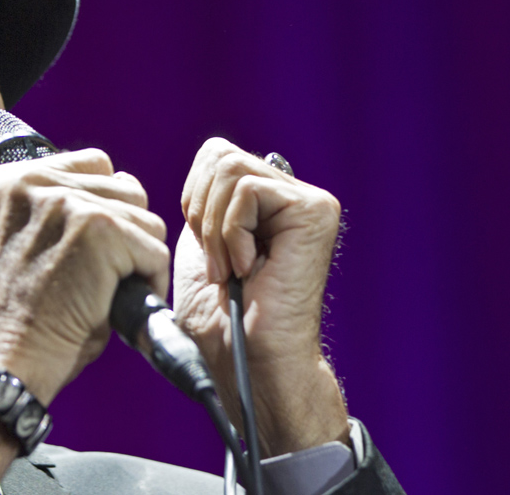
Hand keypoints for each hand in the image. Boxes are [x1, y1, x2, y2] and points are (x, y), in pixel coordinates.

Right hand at [0, 148, 169, 404]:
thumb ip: (62, 204)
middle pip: (126, 187)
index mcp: (10, 179)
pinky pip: (155, 251)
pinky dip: (149, 283)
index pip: (93, 163)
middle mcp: (34, 180)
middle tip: (94, 276)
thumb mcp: (29, 237)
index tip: (82, 249)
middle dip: (125, 232)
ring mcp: (68, 202)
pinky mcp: (100, 229)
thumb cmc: (24, 312)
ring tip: (103, 290)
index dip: (102, 208)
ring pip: (146, 218)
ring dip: (136, 259)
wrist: (10, 356)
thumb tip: (127, 183)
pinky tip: (115, 304)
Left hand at [174, 138, 348, 456]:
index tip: (204, 249)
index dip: (193, 198)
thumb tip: (213, 153)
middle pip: (219, 155)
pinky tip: (247, 269)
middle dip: (200, 212)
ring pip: (231, 170)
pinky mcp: (316, 212)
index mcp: (266, 200)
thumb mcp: (200, 243)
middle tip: (217, 263)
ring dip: (215, 230)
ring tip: (231, 270)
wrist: (242, 357)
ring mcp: (308, 201)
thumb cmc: (219, 316)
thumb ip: (207, 197)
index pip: (215, 154)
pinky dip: (231, 234)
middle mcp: (292, 194)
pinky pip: (247, 191)